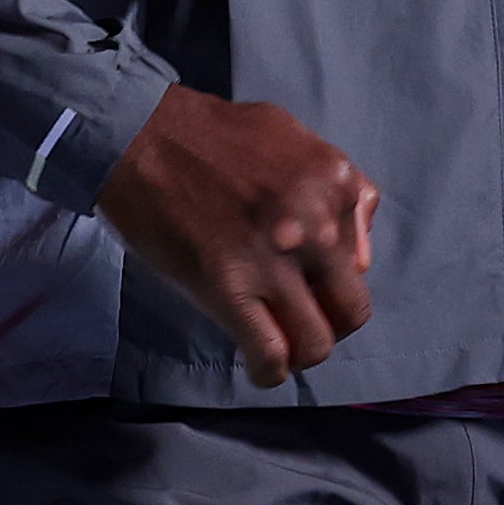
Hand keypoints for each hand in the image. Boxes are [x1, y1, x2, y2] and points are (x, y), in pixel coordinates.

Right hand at [97, 86, 380, 380]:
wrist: (141, 136)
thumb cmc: (211, 134)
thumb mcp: (293, 136)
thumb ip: (335, 189)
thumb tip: (359, 252)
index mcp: (335, 182)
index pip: (362, 260)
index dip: (336, 277)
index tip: (311, 281)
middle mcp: (317, 224)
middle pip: (352, 309)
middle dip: (331, 322)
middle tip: (304, 318)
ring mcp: (274, 262)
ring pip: (317, 343)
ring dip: (301, 351)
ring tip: (280, 341)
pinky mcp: (229, 289)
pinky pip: (270, 355)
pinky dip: (269, 371)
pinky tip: (259, 365)